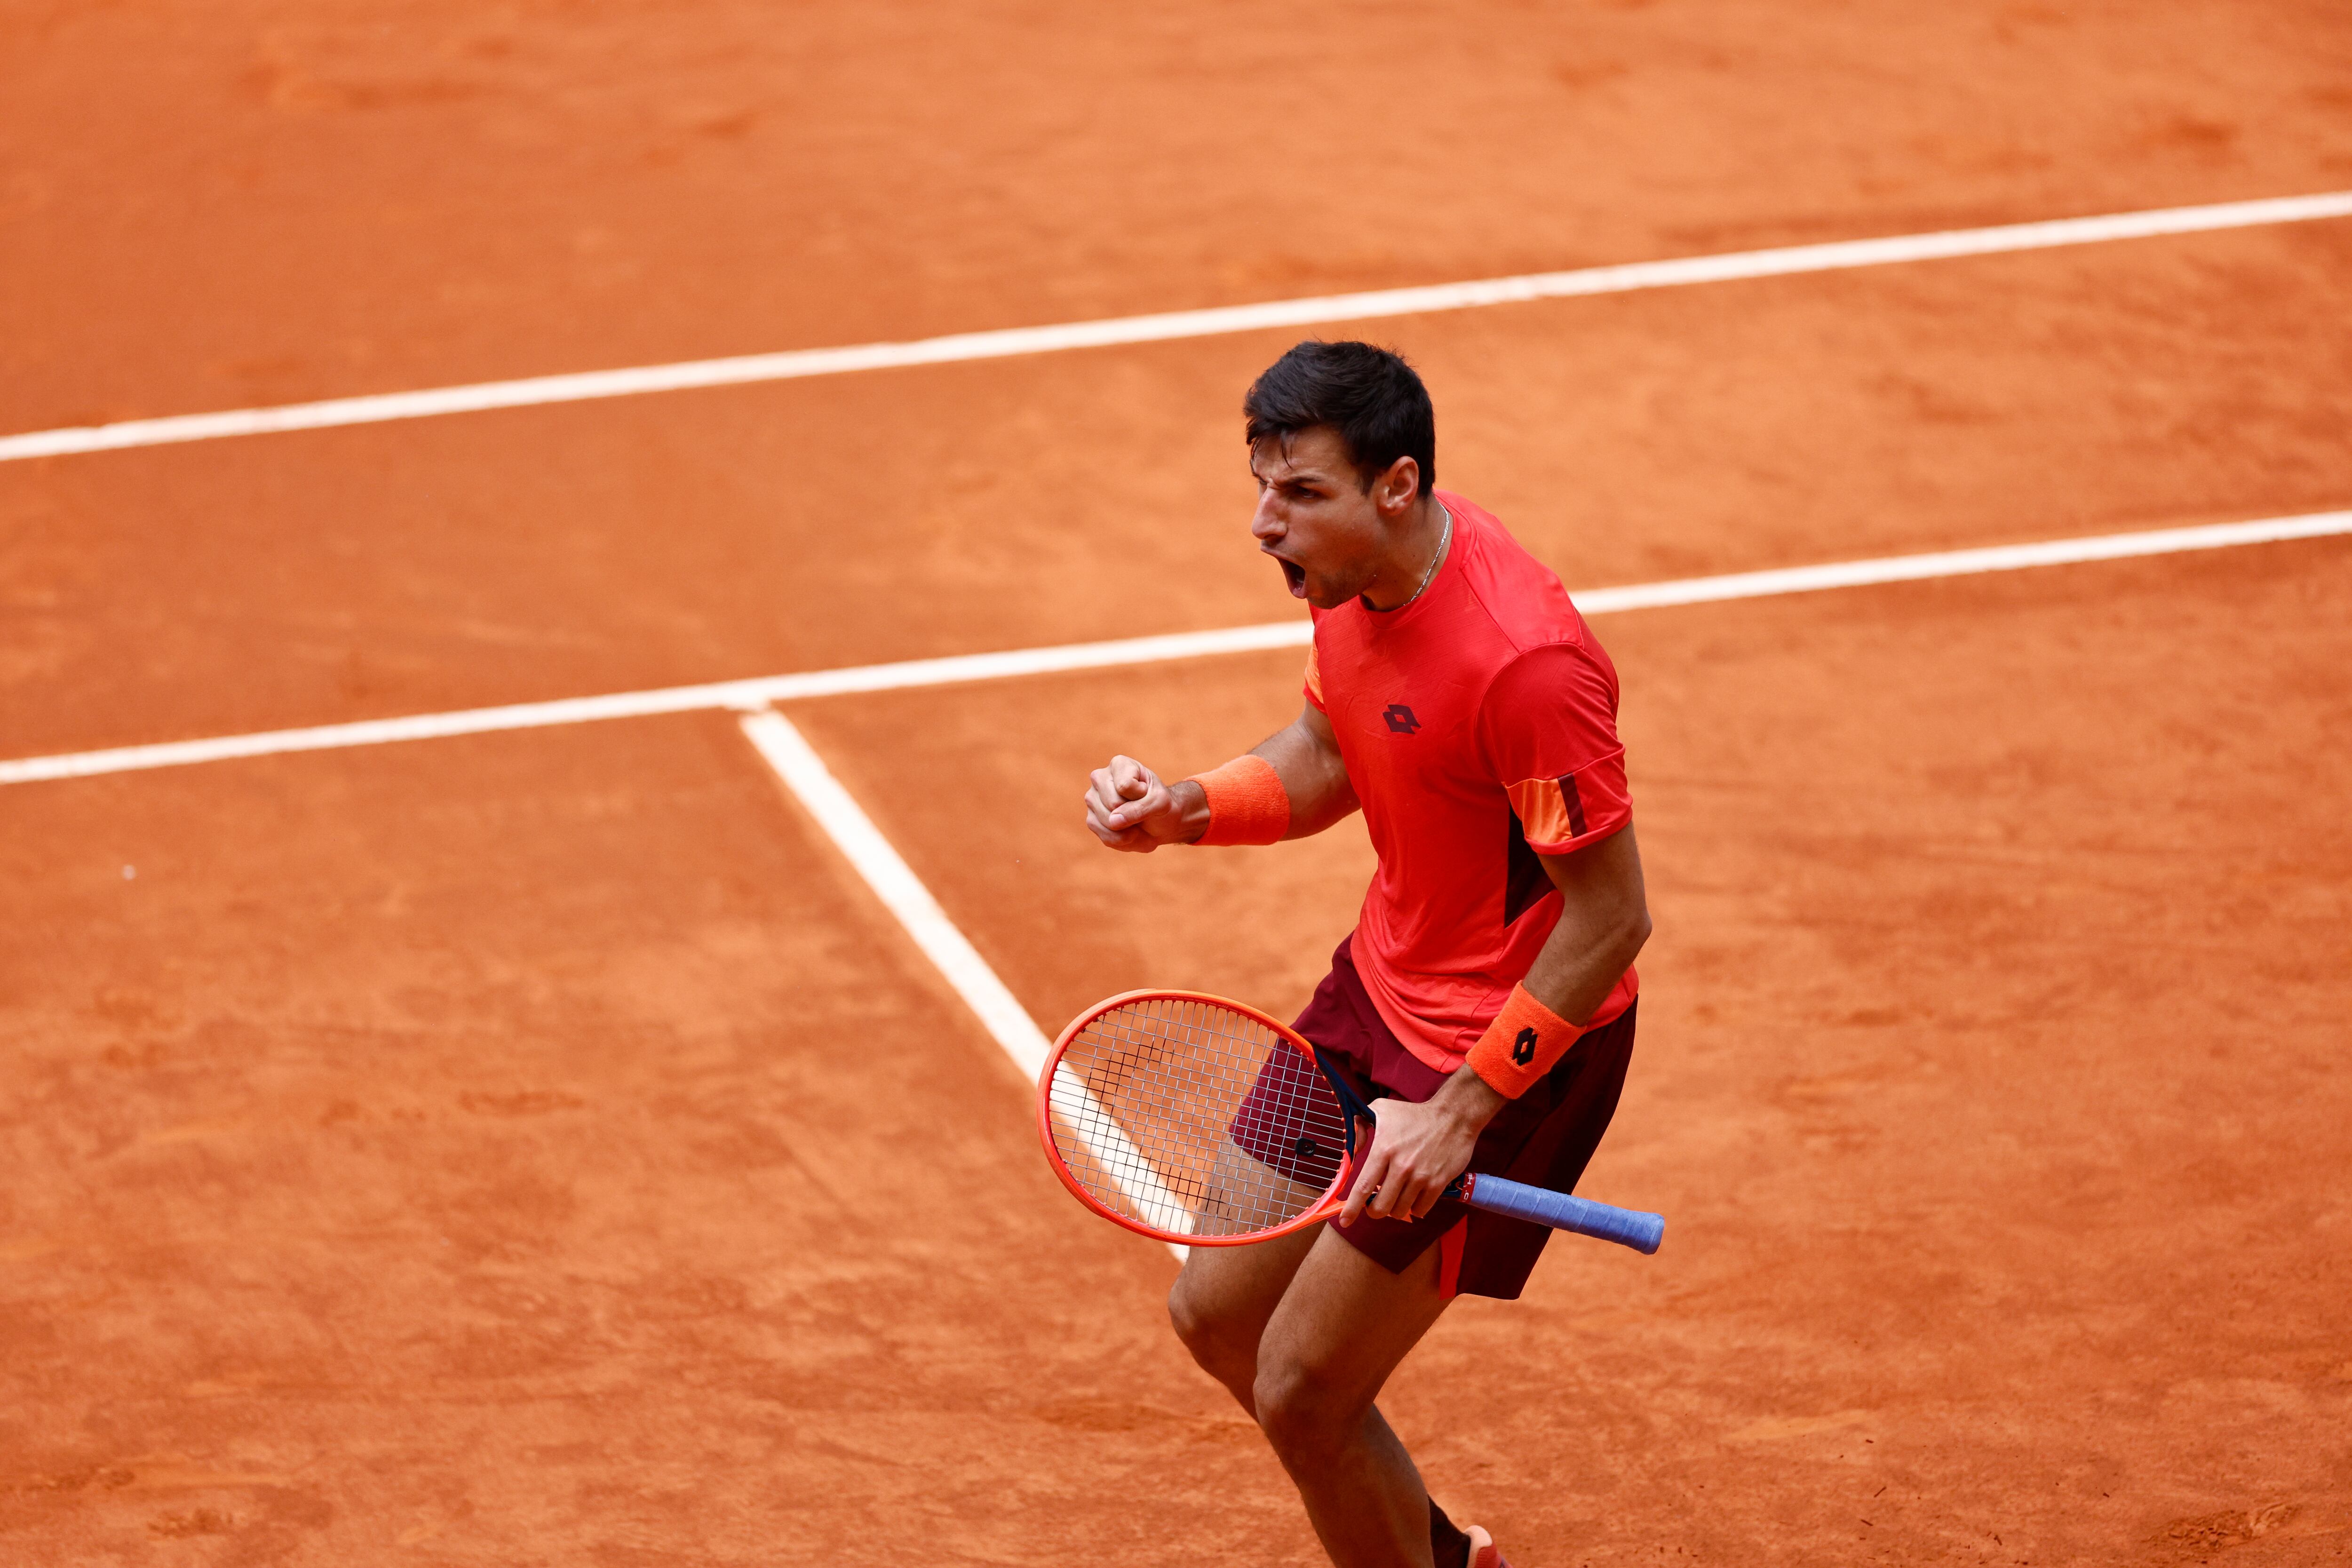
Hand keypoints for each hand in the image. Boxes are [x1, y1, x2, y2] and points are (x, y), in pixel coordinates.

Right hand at [1083, 754, 1205, 851]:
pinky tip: (1130, 832)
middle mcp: (1100, 778)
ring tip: (1138, 823)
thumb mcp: (1160, 802)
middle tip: (1142, 811)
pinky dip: (1124, 841)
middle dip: (1134, 814)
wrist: (1161, 821)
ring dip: (1131, 830)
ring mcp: (1092, 800)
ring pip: (1109, 822)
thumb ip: (1140, 808)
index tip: (1147, 792)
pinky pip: (1107, 837)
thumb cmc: (1160, 804)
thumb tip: (1114, 821)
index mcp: (1119, 765)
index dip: (1141, 795)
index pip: (1125, 786)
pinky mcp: (1092, 821)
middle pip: (1114, 804)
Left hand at [1339, 1069, 1507, 1224]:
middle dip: (1375, 1211)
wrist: (1453, 1117)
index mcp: (1383, 1149)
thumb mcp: (1380, 1109)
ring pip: (1400, 1210)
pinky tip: (1414, 1197)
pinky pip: (1421, 1209)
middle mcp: (1401, 1166)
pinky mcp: (1438, 1183)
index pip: (1363, 1187)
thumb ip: (1359, 1125)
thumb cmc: (1414, 1114)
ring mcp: (1421, 1176)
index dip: (1352, 1208)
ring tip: (1397, 1197)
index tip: (1345, 1221)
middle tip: (1376, 1205)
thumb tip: (1351, 1150)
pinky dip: (1415, 1208)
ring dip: (1395, 1209)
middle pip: (1381, 1206)